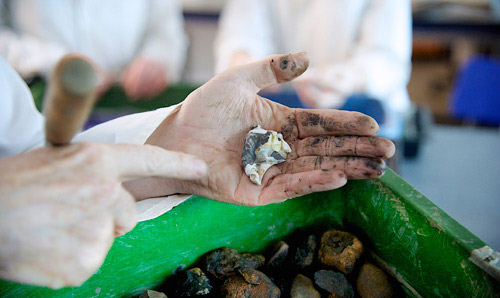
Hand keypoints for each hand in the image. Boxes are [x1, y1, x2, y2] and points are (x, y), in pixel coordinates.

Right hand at [0, 143, 206, 287]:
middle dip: (107, 217)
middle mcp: (104, 191)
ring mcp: (97, 227)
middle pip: (128, 212)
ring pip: (108, 238)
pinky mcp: (86, 260)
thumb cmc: (13, 186)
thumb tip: (115, 185)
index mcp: (96, 161)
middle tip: (67, 213)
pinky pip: (90, 262)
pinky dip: (72, 260)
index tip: (202, 167)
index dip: (178, 162)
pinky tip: (49, 247)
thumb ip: (93, 170)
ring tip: (52, 228)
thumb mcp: (56, 161)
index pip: (148, 159)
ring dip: (87, 238)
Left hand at [127, 52, 394, 205]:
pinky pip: (290, 187)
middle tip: (388, 152)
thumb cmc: (204, 108)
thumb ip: (272, 69)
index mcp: (280, 123)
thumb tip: (308, 58)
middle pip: (326, 148)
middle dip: (357, 150)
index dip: (347, 125)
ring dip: (345, 168)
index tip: (373, 125)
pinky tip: (338, 177)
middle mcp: (281, 148)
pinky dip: (313, 182)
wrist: (175, 137)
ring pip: (315, 168)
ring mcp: (272, 171)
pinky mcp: (258, 191)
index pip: (320, 124)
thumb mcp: (238, 79)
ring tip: (376, 169)